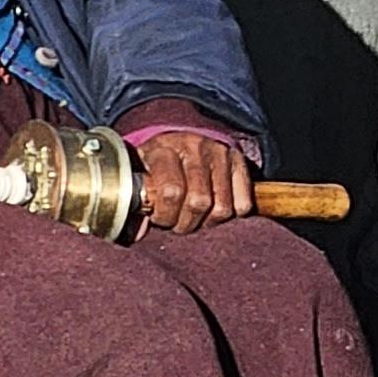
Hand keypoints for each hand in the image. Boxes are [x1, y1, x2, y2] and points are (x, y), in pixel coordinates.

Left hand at [134, 128, 258, 228]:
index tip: (157, 217)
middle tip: (177, 221)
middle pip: (198, 202)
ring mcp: (219, 152)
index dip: (164, 215)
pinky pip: (243, 203)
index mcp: (163, 149)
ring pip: (222, 207)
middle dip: (185, 222)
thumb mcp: (138, 179)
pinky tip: (214, 208)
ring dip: (207, 221)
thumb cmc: (153, 168)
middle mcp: (194, 146)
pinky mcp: (238, 160)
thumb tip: (140, 234)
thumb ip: (134, 207)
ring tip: (195, 216)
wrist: (176, 142)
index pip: (171, 192)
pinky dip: (231, 214)